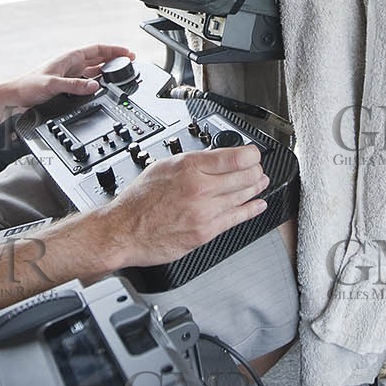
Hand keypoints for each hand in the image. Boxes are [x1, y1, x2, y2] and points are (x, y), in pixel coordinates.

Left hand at [1, 44, 132, 111]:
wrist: (16, 97)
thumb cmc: (28, 86)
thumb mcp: (52, 85)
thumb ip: (74, 86)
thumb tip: (94, 86)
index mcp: (70, 57)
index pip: (97, 49)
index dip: (114, 50)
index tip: (127, 53)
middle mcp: (72, 64)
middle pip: (99, 57)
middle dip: (116, 58)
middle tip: (131, 61)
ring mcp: (71, 73)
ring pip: (95, 68)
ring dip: (109, 69)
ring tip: (122, 71)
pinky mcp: (68, 84)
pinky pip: (88, 79)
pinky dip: (99, 80)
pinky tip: (104, 85)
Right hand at [89, 146, 270, 267]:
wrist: (123, 231)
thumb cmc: (138, 201)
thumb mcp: (163, 167)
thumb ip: (191, 162)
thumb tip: (213, 157)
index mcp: (189, 167)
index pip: (235, 156)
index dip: (251, 154)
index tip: (254, 154)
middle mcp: (199, 187)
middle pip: (244, 176)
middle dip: (257, 171)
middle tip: (259, 169)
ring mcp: (204, 211)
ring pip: (243, 196)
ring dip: (257, 188)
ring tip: (261, 183)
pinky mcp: (205, 231)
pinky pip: (236, 218)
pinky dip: (252, 210)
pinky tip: (258, 205)